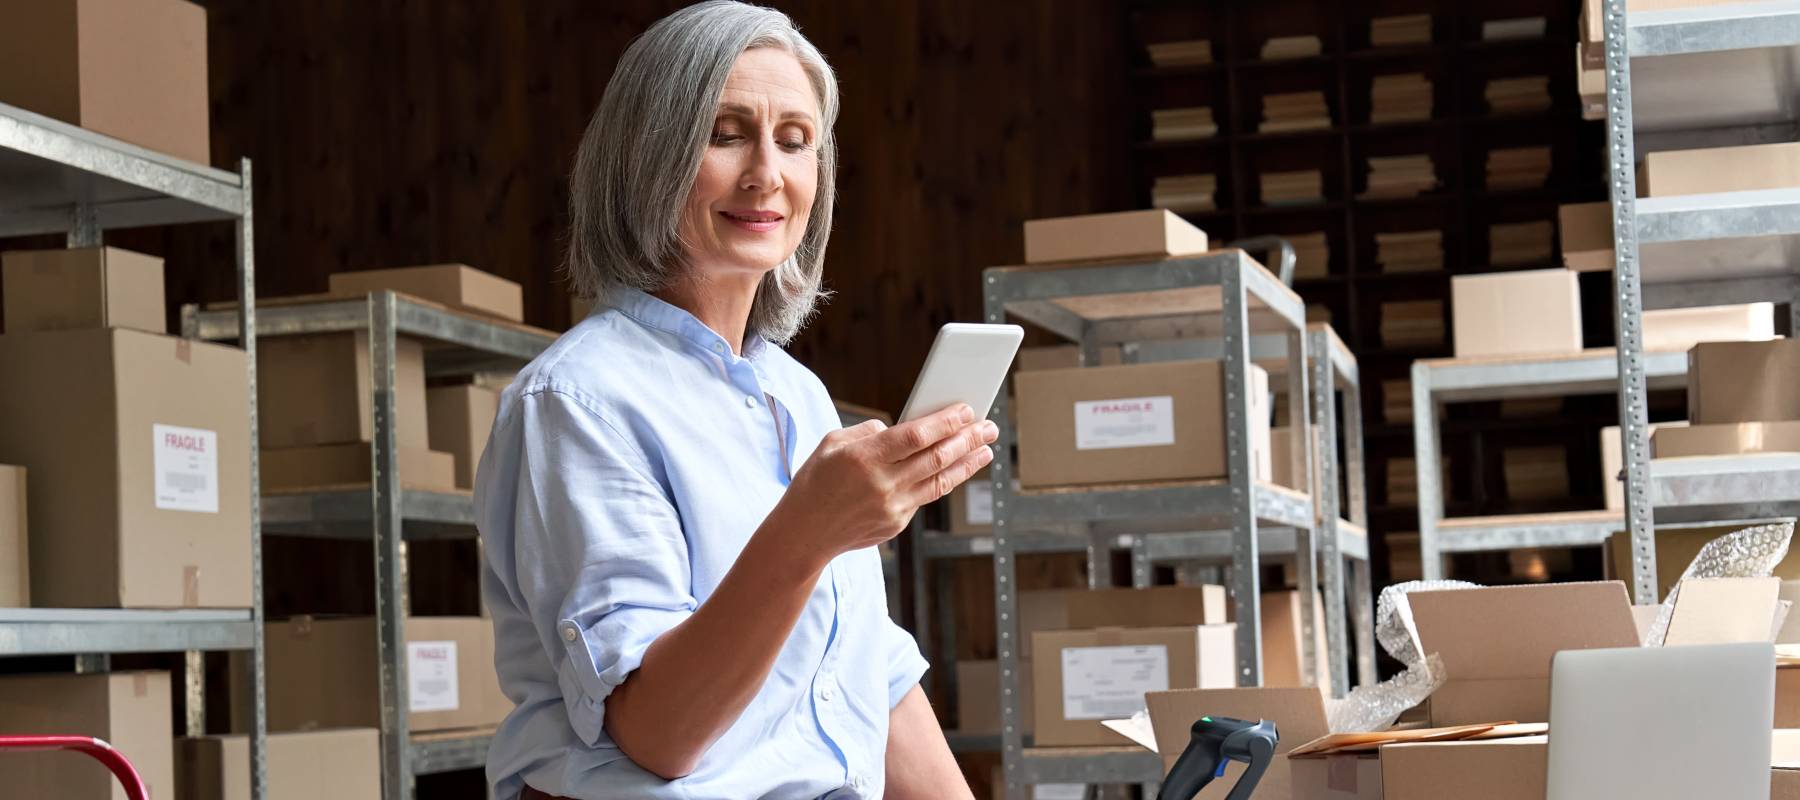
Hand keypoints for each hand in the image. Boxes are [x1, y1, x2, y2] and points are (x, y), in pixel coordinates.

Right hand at [774, 404, 997, 560]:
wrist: (804, 533)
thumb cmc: (815, 482)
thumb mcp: (832, 443)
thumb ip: (868, 431)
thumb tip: (899, 429)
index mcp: (865, 457)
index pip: (916, 435)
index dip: (946, 422)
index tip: (967, 410)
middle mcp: (883, 483)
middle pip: (937, 457)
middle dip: (967, 438)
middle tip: (988, 426)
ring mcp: (892, 507)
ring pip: (940, 480)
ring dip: (967, 462)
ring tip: (986, 448)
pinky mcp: (896, 523)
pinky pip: (925, 496)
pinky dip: (943, 480)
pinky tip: (957, 468)